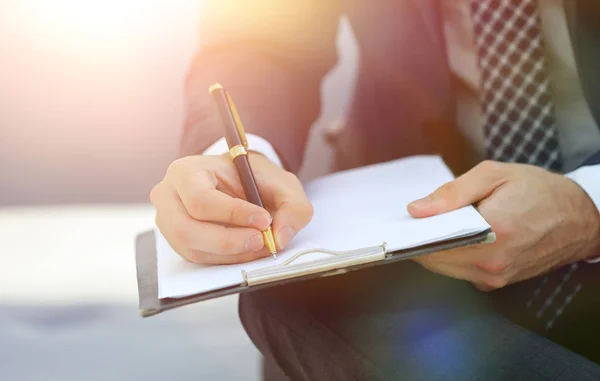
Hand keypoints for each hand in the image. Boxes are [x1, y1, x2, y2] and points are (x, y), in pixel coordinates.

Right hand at [150, 153, 312, 263]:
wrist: (239, 183)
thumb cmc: (255, 180)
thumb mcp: (282, 184)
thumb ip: (293, 207)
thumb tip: (280, 238)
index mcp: (186, 171)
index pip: (200, 199)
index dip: (233, 214)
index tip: (264, 220)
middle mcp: (168, 196)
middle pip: (187, 229)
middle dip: (229, 241)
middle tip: (262, 241)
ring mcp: (167, 221)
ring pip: (192, 248)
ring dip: (229, 253)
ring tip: (259, 245)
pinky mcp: (176, 241)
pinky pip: (197, 257)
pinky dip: (225, 259)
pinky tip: (247, 250)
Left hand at [407, 161, 599, 290]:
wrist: (580, 218)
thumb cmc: (540, 191)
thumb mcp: (494, 176)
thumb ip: (452, 193)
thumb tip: (417, 209)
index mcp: (493, 233)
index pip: (433, 245)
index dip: (413, 234)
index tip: (403, 223)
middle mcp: (493, 263)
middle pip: (434, 260)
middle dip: (423, 240)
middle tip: (423, 218)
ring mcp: (496, 277)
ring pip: (445, 268)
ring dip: (438, 248)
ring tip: (445, 223)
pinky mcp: (498, 282)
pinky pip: (461, 272)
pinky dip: (453, 256)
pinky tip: (460, 236)